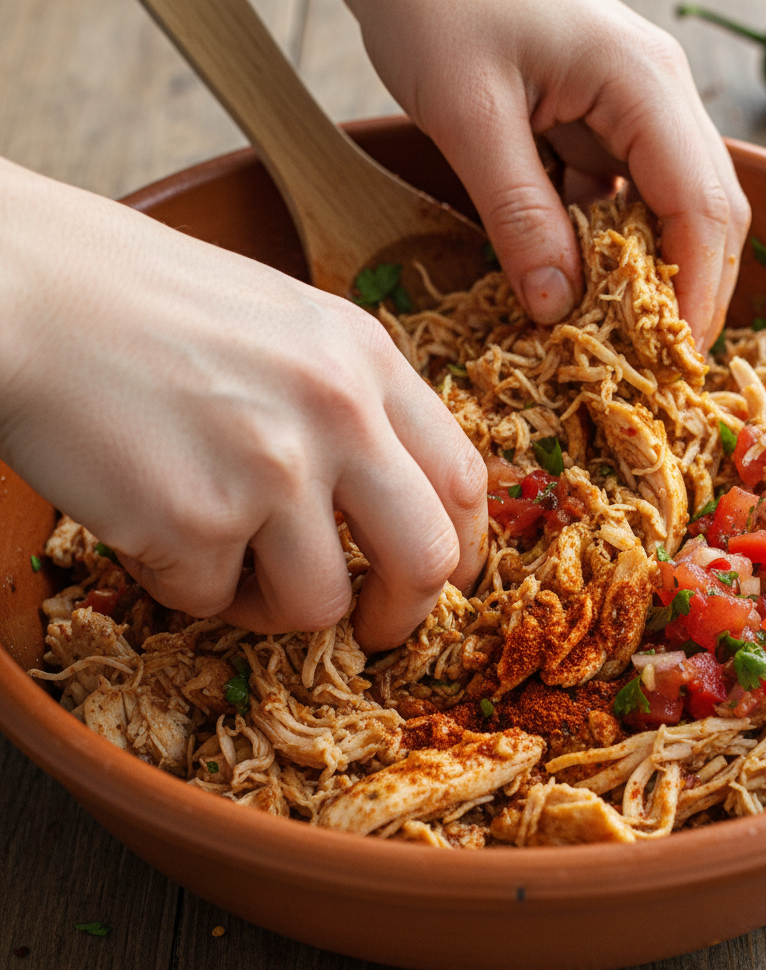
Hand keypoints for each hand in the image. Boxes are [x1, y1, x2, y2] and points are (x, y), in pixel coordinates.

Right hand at [0, 158, 486, 650]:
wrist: (25, 286)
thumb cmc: (148, 304)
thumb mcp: (288, 326)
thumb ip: (354, 405)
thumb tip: (395, 501)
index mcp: (368, 360)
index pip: (463, 480)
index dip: (460, 546)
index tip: (436, 576)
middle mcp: (337, 414)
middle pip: (426, 558)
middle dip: (406, 614)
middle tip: (373, 627)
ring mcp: (270, 469)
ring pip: (320, 604)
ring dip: (273, 603)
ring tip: (221, 556)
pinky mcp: (193, 520)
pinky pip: (213, 599)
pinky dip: (186, 581)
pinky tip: (150, 522)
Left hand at [348, 0, 749, 349]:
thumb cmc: (435, 1)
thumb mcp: (469, 115)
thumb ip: (518, 213)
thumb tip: (558, 307)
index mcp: (642, 82)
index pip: (701, 205)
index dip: (698, 292)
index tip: (676, 362)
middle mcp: (657, 93)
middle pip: (707, 209)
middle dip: (690, 290)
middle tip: (658, 364)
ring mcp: (632, 105)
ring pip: (669, 207)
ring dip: (650, 274)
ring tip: (621, 338)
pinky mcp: (598, 119)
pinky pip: (621, 196)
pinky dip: (609, 248)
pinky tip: (578, 284)